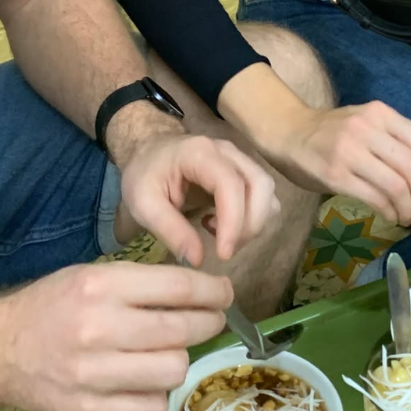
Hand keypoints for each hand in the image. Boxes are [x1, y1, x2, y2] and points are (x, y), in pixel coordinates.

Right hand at [0, 261, 233, 410]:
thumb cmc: (52, 307)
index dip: (215, 293)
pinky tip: (145, 383)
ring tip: (166, 354)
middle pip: (184, 331)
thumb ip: (144, 284)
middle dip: (207, 325)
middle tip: (207, 323)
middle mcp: (98, 329)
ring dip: (179, 362)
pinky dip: (157, 397)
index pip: (181, 289)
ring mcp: (92, 374)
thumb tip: (206, 293)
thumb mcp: (93, 277)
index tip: (224, 295)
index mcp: (100, 287)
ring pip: (174, 370)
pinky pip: (151, 408)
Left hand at [117, 133, 279, 266]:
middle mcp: (228, 152)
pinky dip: (252, 216)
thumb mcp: (143, 204)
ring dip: (254, 222)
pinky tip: (223, 224)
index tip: (223, 254)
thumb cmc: (143, 175)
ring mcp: (240, 159)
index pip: (231, 185)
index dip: (234, 222)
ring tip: (221, 235)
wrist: (148, 150)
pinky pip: (263, 195)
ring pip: (267, 191)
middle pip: (261, 185)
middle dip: (251, 224)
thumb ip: (170, 230)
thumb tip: (197, 260)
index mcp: (199, 153)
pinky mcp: (245, 170)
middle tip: (225, 249)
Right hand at [266, 101, 410, 227]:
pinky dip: (390, 211)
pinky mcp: (335, 174)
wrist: (287, 132)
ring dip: (409, 208)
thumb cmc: (332, 132)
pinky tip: (391, 215)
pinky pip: (375, 198)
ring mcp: (350, 151)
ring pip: (397, 186)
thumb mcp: (367, 123)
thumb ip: (395, 140)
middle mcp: (368, 129)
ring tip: (409, 218)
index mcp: (382, 114)